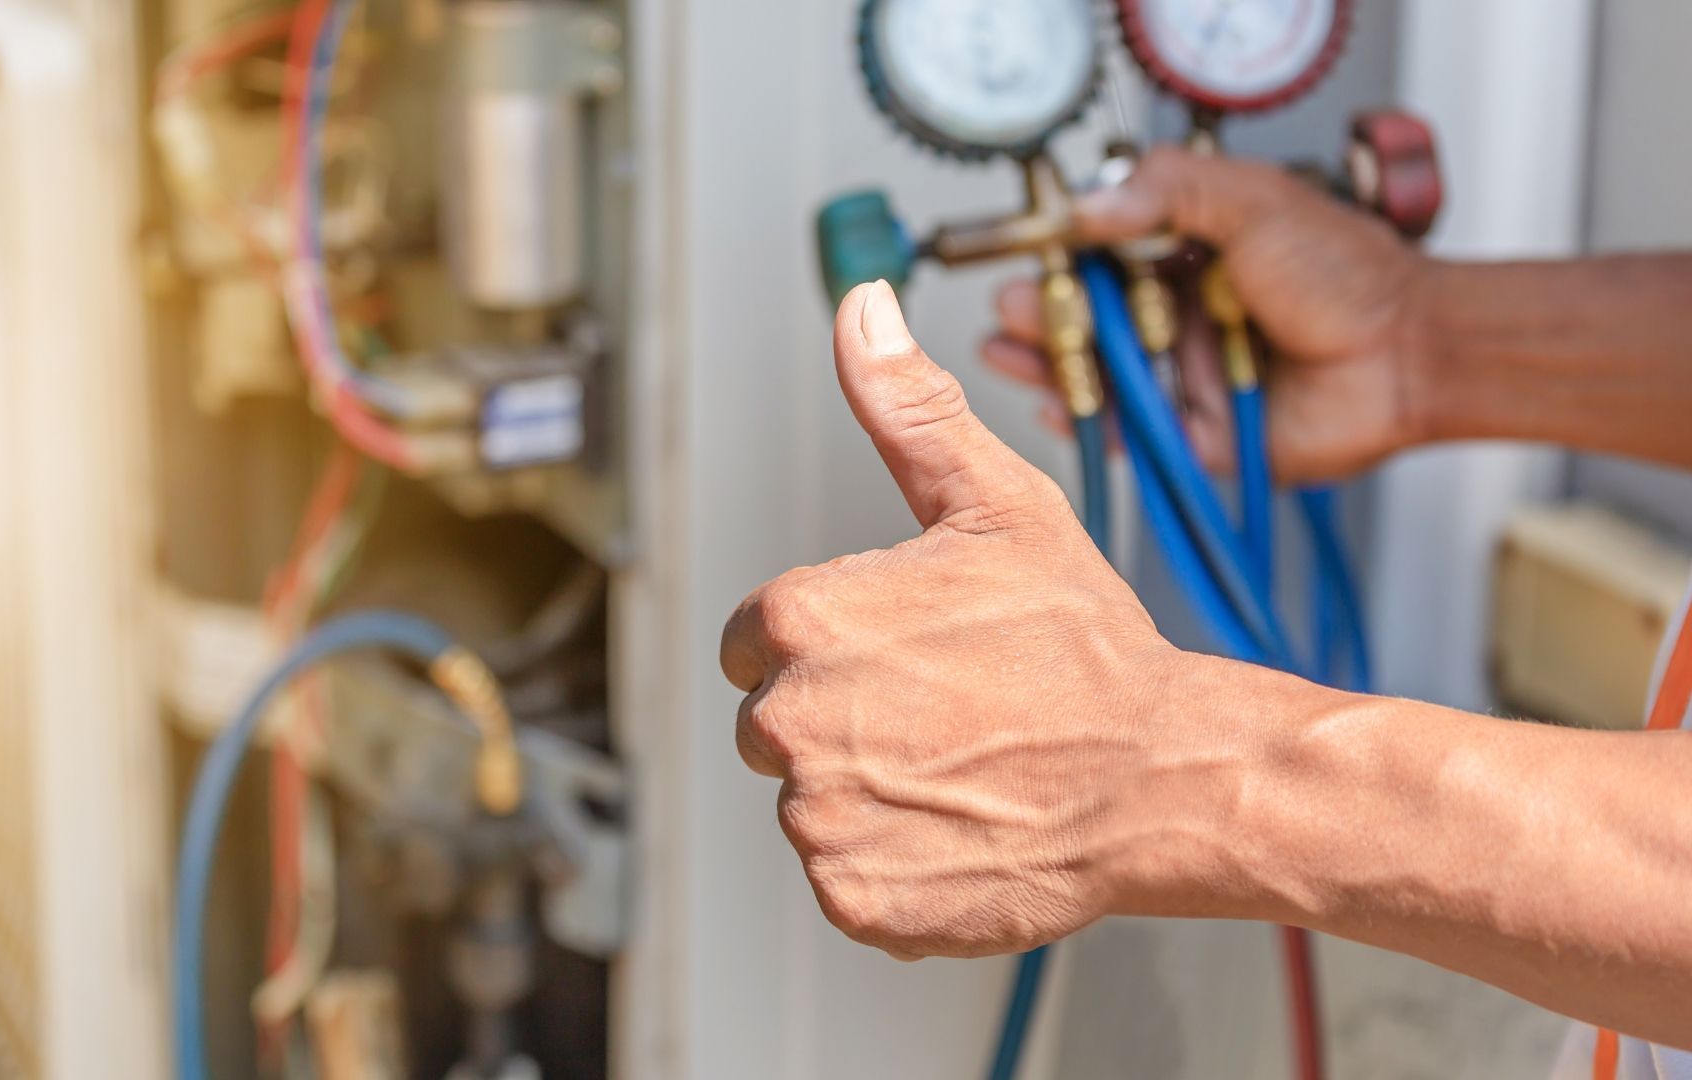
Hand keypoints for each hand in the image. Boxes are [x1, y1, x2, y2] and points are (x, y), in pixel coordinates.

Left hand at [720, 280, 1205, 959]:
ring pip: (811, 802)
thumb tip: (861, 311)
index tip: (902, 654)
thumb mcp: (995, 503)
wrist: (1162, 777)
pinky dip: (893, 864)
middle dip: (842, 718)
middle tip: (945, 711)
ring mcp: (821, 818)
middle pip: (774, 723)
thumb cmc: (1085, 647)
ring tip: (962, 767)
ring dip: (870, 792)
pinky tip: (960, 825)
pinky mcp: (855, 897)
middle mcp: (791, 721)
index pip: (752, 642)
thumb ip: (906, 409)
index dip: (830, 645)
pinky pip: (846, 876)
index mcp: (799, 622)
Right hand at [982, 147, 1432, 484]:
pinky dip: (1085, 421)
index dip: (1059, 258)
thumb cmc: (1347, 274)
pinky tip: (1053, 400)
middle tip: (1008, 308)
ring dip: (1047, 364)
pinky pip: (1125, 433)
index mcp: (1187, 257)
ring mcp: (1181, 377)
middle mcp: (1177, 318)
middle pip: (1086, 320)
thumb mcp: (1252, 200)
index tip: (1025, 254)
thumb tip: (1087, 206)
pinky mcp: (1192, 435)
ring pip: (1097, 375)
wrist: (1408, 352)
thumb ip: (1169, 191)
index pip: (1102, 256)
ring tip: (1007, 350)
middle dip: (1038, 314)